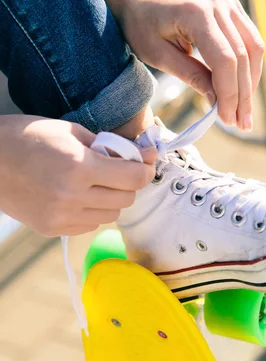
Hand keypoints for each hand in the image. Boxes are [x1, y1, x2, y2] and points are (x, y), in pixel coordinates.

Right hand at [0, 115, 155, 235]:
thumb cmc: (26, 138)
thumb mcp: (68, 131)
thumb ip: (106, 146)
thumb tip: (139, 156)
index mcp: (80, 167)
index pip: (133, 178)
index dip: (144, 170)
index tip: (144, 164)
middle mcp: (73, 196)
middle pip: (126, 200)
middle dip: (127, 185)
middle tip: (116, 172)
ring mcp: (62, 217)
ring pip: (110, 216)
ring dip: (110, 201)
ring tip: (93, 185)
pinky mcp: (53, 229)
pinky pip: (89, 225)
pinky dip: (91, 212)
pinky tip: (76, 197)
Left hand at [102, 0, 264, 129]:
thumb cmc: (140, 23)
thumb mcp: (158, 55)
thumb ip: (190, 75)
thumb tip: (217, 101)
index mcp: (196, 14)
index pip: (225, 61)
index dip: (229, 94)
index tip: (227, 120)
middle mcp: (217, 4)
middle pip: (242, 57)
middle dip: (243, 95)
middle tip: (242, 125)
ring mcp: (227, 3)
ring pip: (253, 48)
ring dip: (251, 83)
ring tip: (244, 112)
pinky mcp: (231, 8)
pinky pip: (250, 40)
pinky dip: (249, 67)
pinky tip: (242, 89)